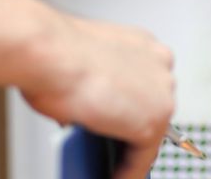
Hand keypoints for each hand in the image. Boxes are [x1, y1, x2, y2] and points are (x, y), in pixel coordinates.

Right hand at [22, 17, 175, 178]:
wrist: (49, 52)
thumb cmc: (54, 50)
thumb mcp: (81, 63)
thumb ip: (96, 84)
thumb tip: (87, 108)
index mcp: (141, 44)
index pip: (144, 83)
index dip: (129, 105)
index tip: (119, 120)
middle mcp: (158, 63)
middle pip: (150, 106)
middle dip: (130, 125)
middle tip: (110, 144)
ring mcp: (160, 94)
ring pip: (149, 133)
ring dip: (128, 150)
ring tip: (109, 163)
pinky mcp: (153, 124)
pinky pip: (142, 159)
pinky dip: (127, 172)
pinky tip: (113, 176)